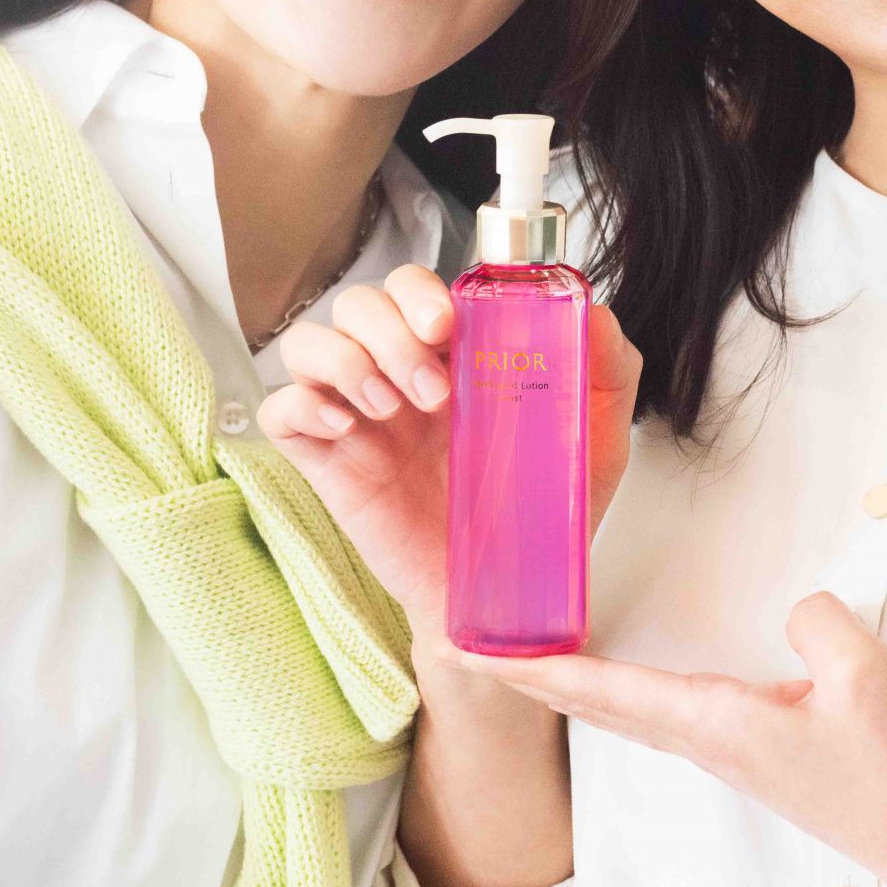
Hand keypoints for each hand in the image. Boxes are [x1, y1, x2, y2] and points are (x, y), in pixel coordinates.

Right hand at [259, 264, 642, 643]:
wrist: (504, 598)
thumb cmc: (540, 514)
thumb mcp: (596, 439)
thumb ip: (607, 368)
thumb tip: (595, 313)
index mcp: (453, 359)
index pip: (412, 287)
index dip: (418, 292)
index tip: (446, 327)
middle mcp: (399, 376)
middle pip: (357, 303)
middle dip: (388, 331)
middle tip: (432, 391)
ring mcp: (358, 417)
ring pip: (308, 342)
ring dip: (345, 361)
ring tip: (391, 410)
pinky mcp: (327, 463)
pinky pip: (278, 410)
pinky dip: (300, 405)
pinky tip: (345, 428)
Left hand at [452, 592, 886, 886]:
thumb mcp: (862, 671)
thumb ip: (815, 621)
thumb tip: (795, 611)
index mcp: (715, 722)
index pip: (604, 689)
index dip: (534, 668)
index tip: (474, 652)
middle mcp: (708, 742)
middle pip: (599, 703)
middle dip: (533, 674)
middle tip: (473, 644)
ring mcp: (729, 752)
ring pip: (629, 711)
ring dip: (573, 683)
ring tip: (530, 654)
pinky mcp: (753, 754)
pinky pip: (666, 714)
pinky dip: (621, 692)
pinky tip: (620, 683)